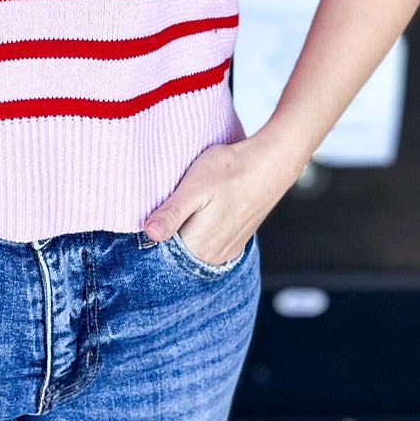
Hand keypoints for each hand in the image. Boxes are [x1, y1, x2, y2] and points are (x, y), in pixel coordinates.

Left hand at [141, 137, 302, 264]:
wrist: (269, 163)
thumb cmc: (231, 170)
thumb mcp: (194, 187)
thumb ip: (172, 213)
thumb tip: (150, 233)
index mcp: (198, 248)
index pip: (159, 249)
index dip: (153, 227)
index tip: (156, 207)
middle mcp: (212, 257)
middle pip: (175, 249)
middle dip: (169, 229)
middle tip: (176, 200)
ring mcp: (226, 252)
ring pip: (191, 245)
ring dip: (185, 228)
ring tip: (193, 203)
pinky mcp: (234, 242)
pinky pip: (208, 242)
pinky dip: (201, 229)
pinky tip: (206, 210)